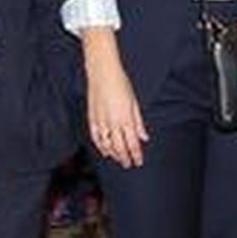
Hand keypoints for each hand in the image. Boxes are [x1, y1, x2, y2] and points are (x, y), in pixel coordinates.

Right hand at [82, 28, 147, 167]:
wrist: (103, 73)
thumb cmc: (121, 84)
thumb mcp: (134, 102)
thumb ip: (138, 122)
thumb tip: (144, 137)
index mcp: (126, 119)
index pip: (132, 144)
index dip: (136, 155)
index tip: (138, 162)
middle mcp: (113, 123)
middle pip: (120, 148)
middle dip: (125, 158)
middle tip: (128, 164)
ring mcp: (101, 121)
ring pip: (107, 145)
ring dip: (113, 154)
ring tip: (118, 159)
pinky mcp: (92, 118)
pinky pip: (96, 137)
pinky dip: (100, 146)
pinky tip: (105, 151)